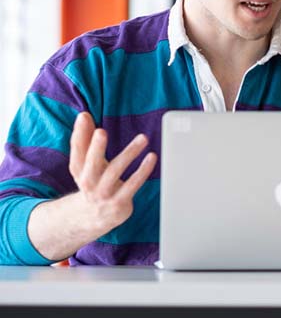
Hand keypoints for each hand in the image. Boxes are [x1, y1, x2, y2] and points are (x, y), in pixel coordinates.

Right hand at [67, 112, 156, 233]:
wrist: (95, 217)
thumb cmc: (95, 181)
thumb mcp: (88, 163)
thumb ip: (87, 140)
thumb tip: (84, 115)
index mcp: (79, 170)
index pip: (76, 150)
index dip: (79, 134)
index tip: (84, 116)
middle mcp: (88, 182)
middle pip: (90, 163)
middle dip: (95, 148)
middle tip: (101, 131)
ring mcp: (103, 193)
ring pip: (114, 172)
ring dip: (129, 154)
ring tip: (143, 138)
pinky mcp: (119, 202)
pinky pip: (133, 185)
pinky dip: (143, 171)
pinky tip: (152, 157)